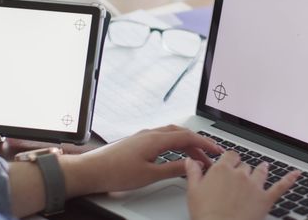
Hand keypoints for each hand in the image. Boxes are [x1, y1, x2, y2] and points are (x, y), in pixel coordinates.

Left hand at [61, 125, 222, 196]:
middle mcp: (150, 134)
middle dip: (197, 143)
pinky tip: (174, 154)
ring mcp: (142, 136)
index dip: (204, 143)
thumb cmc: (115, 172)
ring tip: (195, 157)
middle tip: (209, 154)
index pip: (187, 136)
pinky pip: (162, 138)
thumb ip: (172, 169)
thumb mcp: (149, 175)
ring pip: (171, 135)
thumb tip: (190, 166)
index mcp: (155, 139)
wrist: (91, 170)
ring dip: (186, 144)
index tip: (216, 150)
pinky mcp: (137, 142)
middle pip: (180, 133)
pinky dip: (174, 144)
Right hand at [186, 151, 300, 219]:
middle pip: (244, 165)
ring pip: (261, 172)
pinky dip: (289, 179)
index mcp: (222, 169)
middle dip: (242, 170)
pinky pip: (280, 187)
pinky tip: (296, 174)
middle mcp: (240, 174)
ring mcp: (255, 186)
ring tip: (263, 167)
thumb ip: (193, 173)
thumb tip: (191, 160)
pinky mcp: (265, 199)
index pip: (230, 155)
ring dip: (262, 169)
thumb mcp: (193, 191)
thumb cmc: (206, 214)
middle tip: (239, 177)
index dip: (230, 159)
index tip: (229, 162)